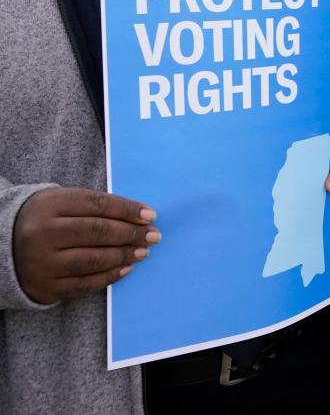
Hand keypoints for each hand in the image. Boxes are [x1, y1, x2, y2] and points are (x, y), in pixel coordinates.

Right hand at [13, 188, 158, 303]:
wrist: (3, 247)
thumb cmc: (46, 220)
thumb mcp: (62, 203)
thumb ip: (96, 206)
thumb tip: (141, 217)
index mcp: (49, 205)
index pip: (97, 205)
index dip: (127, 210)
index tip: (150, 215)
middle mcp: (42, 233)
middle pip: (98, 232)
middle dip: (131, 234)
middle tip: (154, 236)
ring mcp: (41, 262)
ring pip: (94, 259)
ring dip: (125, 255)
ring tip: (143, 252)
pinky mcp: (45, 286)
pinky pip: (85, 284)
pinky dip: (110, 276)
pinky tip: (126, 268)